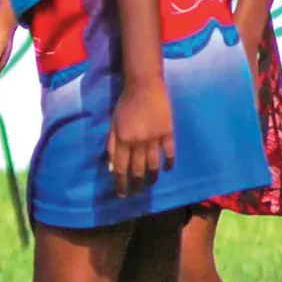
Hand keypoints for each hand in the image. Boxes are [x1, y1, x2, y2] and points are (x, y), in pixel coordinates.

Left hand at [108, 77, 174, 197]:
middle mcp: (138, 142)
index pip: (121, 168)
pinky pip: (170, 152)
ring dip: (152, 177)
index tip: (122, 194)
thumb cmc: (124, 105)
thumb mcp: (112, 125)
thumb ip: (112, 146)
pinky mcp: (168, 132)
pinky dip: (169, 162)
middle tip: (136, 193)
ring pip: (154, 164)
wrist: (144, 86)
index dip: (121, 183)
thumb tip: (112, 168)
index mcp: (122, 140)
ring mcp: (155, 138)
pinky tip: (167, 169)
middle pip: (137, 169)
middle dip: (136, 184)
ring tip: (150, 184)